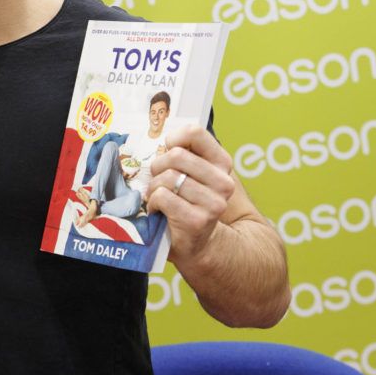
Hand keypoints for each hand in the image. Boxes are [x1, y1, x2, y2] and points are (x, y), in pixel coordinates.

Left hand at [145, 125, 234, 262]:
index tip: (169, 149)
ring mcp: (213, 203)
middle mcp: (223, 182)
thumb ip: (184, 152)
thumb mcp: (192, 173)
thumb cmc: (188, 201)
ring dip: (154, 188)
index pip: (195, 132)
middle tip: (159, 180)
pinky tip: (160, 211)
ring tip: (159, 197)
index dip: (174, 138)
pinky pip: (162, 197)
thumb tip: (161, 132)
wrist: (198, 242)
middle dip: (158, 167)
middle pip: (175, 156)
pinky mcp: (197, 220)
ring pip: (167, 177)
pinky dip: (153, 203)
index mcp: (222, 163)